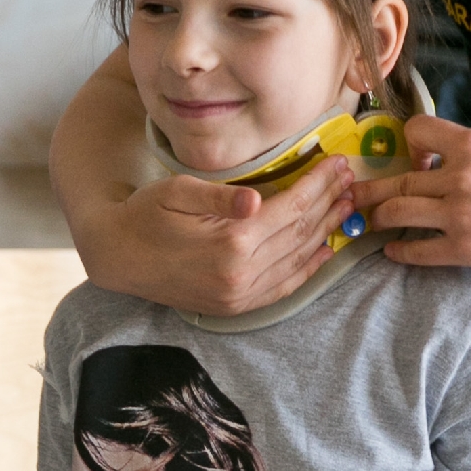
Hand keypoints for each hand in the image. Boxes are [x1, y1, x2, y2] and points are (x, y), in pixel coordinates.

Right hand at [80, 155, 358, 317]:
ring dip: (326, 232)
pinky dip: (309, 268)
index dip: (319, 184)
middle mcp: (242, 274)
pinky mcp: (237, 307)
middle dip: (330, 203)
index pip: (291, 208)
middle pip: (301, 232)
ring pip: (298, 259)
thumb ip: (217, 196)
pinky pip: (284, 287)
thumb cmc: (145, 215)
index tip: (339, 164)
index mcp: (231, 242)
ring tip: (347, 207)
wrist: (118, 258)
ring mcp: (241, 295)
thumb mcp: (175, 193)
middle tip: (352, 180)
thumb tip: (254, 199)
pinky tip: (325, 250)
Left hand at [355, 115, 470, 279]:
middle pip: (397, 180)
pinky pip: (416, 250)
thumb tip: (444, 161)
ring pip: (397, 213)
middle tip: (356, 196)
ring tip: (373, 223)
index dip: (406, 146)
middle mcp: (461, 176)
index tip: (408, 160)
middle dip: (371, 190)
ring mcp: (460, 215)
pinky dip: (399, 251)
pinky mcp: (465, 250)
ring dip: (379, 219)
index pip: (416, 131)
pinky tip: (393, 250)